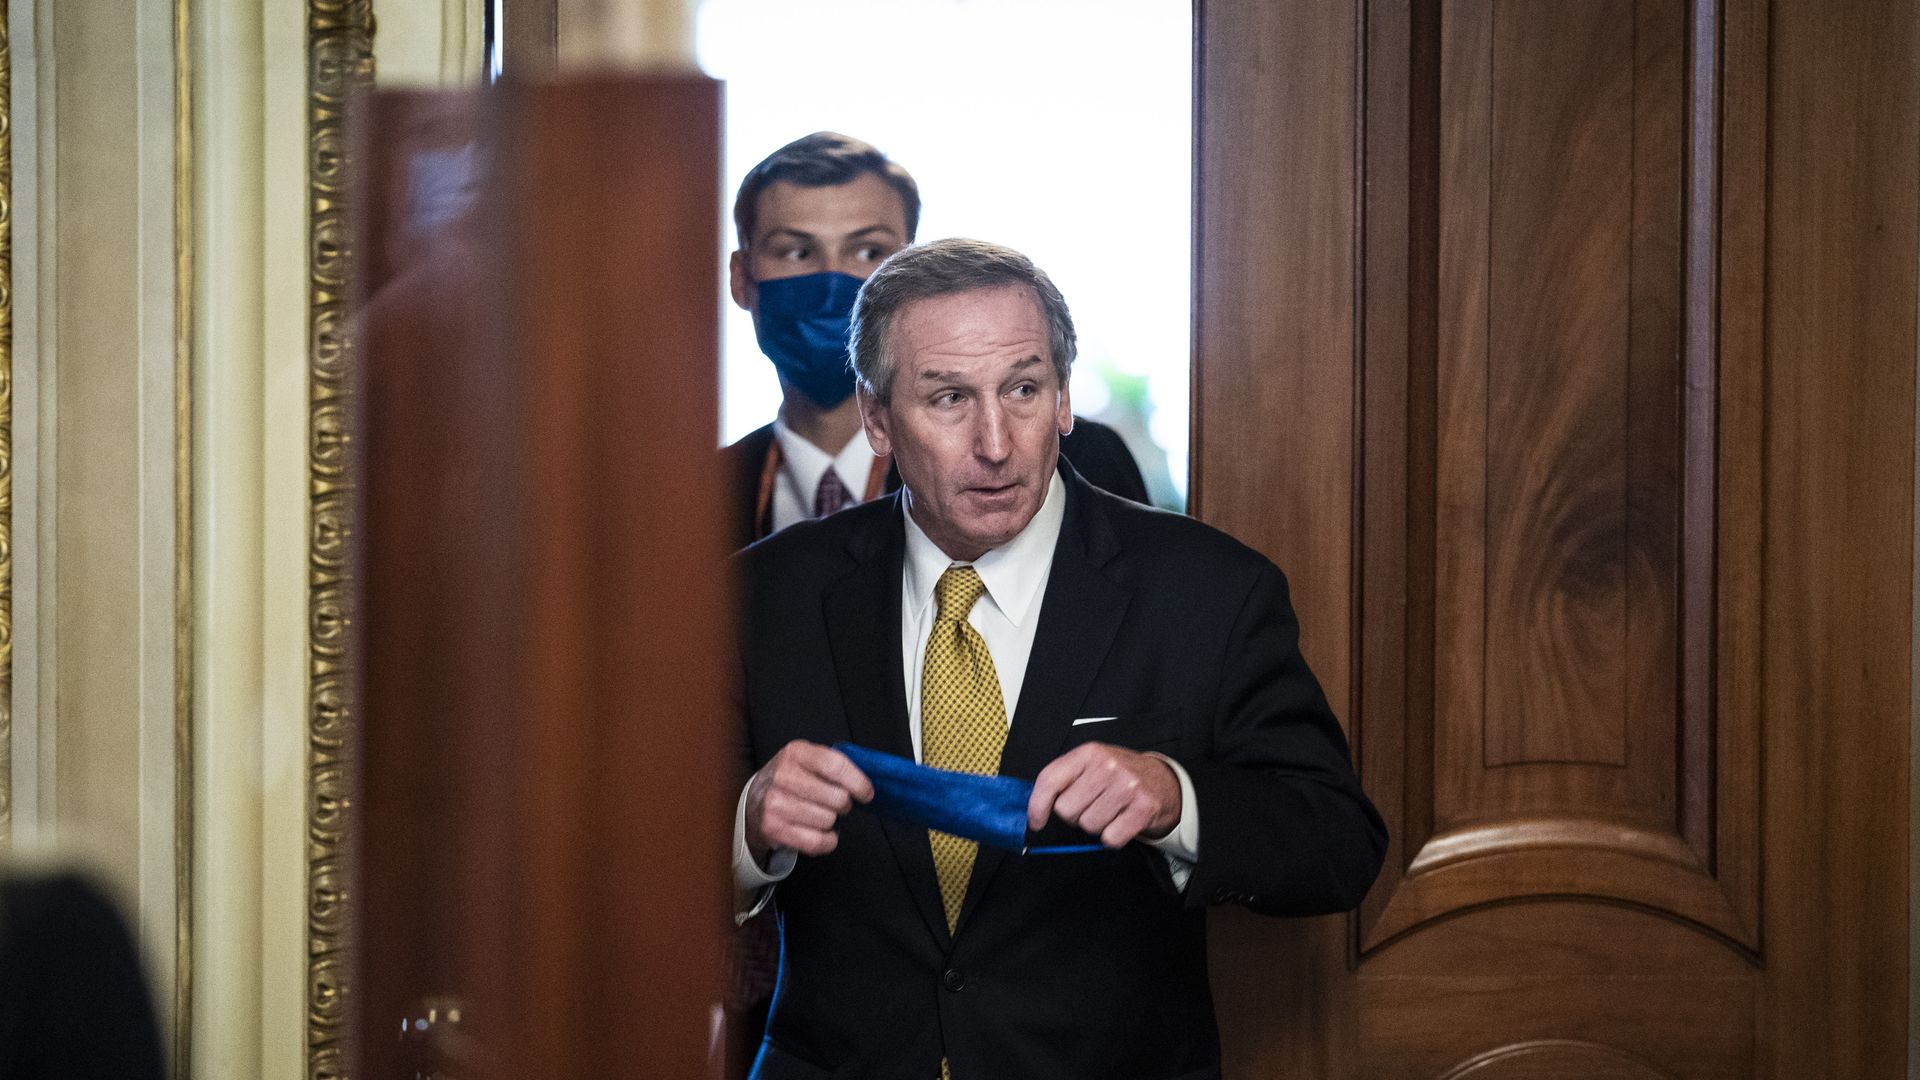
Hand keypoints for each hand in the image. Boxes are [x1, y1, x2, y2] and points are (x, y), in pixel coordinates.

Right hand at [745, 740, 873, 866]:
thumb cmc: (791, 780)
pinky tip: (819, 832)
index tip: (867, 793)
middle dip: (843, 804)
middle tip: (835, 803)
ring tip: (819, 814)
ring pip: (828, 821)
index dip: (858, 782)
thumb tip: (866, 783)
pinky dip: (826, 841)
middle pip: (837, 798)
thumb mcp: (808, 760)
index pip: (835, 765)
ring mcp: (775, 802)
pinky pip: (817, 842)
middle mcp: (783, 775)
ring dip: (831, 822)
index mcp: (796, 752)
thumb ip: (834, 766)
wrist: (754, 801)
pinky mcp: (773, 827)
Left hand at [1028, 743, 1181, 847]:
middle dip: (1076, 815)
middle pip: (1066, 810)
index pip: (1050, 780)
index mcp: (1088, 753)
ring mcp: (1127, 786)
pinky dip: (1113, 837)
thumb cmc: (1119, 775)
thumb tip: (1036, 808)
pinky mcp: (1143, 808)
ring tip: (1109, 811)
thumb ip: (1065, 778)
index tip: (1036, 821)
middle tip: (1092, 805)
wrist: (1162, 780)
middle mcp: (1107, 766)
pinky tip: (1121, 821)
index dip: (1037, 805)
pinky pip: (1110, 837)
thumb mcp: (1091, 764)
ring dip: (1096, 825)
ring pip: (1088, 826)